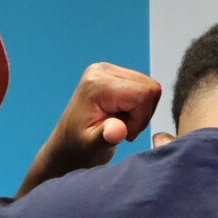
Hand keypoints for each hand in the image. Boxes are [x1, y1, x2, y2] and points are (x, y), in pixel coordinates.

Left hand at [18, 63, 162, 195]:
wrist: (68, 143)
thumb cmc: (78, 147)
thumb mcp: (91, 147)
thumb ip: (105, 137)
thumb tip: (117, 130)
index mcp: (97, 84)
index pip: (144, 93)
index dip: (140, 118)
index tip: (124, 133)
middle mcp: (102, 70)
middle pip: (150, 88)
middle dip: (141, 114)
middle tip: (122, 129)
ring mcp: (108, 69)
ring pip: (150, 88)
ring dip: (140, 112)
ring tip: (119, 124)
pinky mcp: (114, 74)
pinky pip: (144, 88)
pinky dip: (138, 107)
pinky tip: (121, 117)